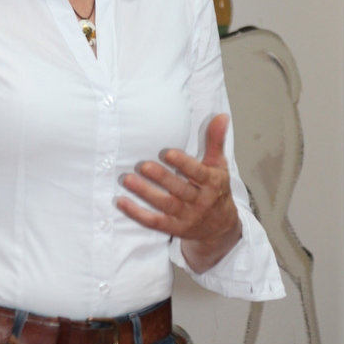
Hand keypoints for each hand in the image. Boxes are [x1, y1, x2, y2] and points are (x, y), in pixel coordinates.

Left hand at [116, 114, 241, 273]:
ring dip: (146, 193)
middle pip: (180, 190)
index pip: (198, 173)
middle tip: (143, 166)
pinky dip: (137, 214)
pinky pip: (154, 222)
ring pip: (165, 206)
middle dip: (161, 178)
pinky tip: (122, 202)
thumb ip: (216, 141)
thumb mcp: (219, 165)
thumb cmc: (216, 189)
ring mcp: (186, 217)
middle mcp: (200, 201)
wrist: (221, 228)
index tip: (168, 153)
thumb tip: (221, 116)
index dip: (183, 164)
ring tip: (128, 180)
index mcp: (212, 183)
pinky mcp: (174, 228)